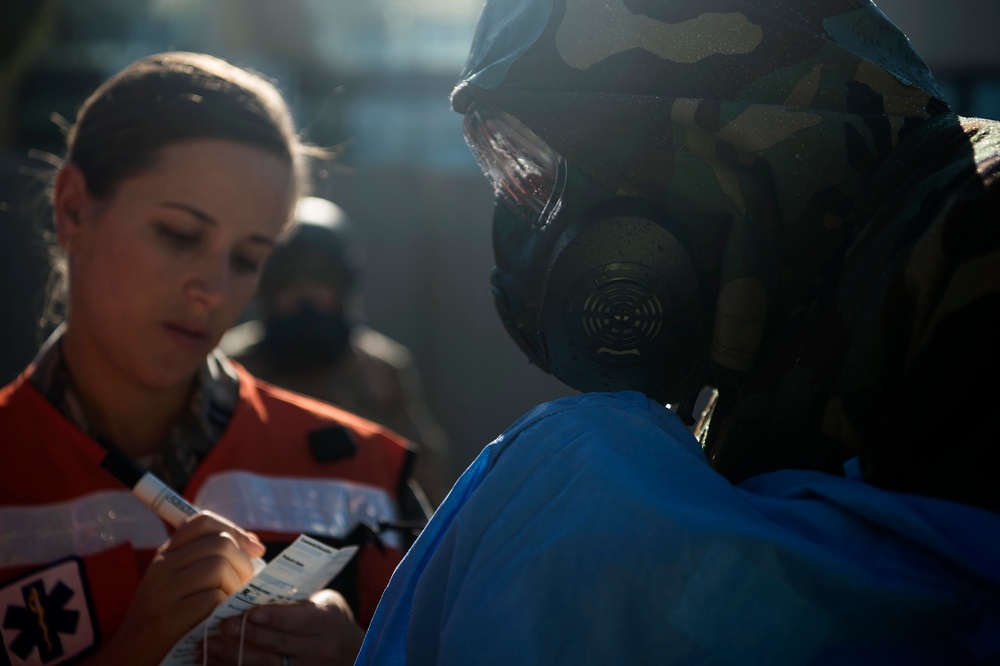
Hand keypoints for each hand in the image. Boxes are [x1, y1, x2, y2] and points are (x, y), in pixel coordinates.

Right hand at [91, 511, 266, 664]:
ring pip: (218, 568)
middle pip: (220, 544)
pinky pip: (212, 599)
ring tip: (232, 603)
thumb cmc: (166, 621)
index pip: (203, 522)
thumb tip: (254, 546)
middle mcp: (162, 567)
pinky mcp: (167, 619)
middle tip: (247, 584)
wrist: (129, 658)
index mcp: (166, 555)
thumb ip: (210, 561)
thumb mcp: (181, 584)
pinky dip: (224, 608)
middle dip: (244, 564)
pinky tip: (218, 619)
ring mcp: (162, 592)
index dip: (235, 530)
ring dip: (236, 587)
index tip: (255, 550)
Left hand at [206, 589, 364, 664]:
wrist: (353, 654)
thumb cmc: (331, 621)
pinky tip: (217, 663)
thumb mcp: (324, 603)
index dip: (275, 617)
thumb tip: (255, 589)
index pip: (300, 620)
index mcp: (327, 622)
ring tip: (210, 646)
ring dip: (235, 657)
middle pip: (279, 646)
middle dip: (248, 636)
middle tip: (222, 626)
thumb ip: (297, 599)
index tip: (251, 612)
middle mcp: (319, 650)